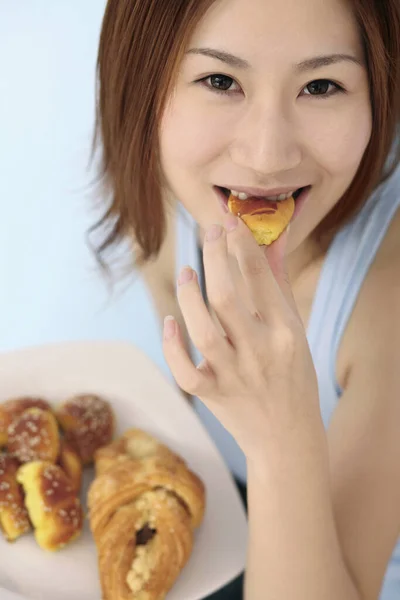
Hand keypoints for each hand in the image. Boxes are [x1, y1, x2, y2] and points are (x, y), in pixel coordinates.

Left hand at [163, 214, 319, 460]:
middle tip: (208, 233)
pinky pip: (185, 371)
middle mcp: (260, 353)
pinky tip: (169, 322)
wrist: (288, 438)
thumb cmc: (293, 376)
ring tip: (186, 271)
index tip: (229, 222)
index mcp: (285, 333)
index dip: (241, 245)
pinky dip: (172, 346)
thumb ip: (278, 285)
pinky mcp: (213, 396)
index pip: (260, 279)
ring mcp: (234, 377)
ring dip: (188, 297)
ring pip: (202, 331)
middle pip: (226, 299)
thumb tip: (270, 240)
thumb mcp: (295, 330)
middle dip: (214, 259)